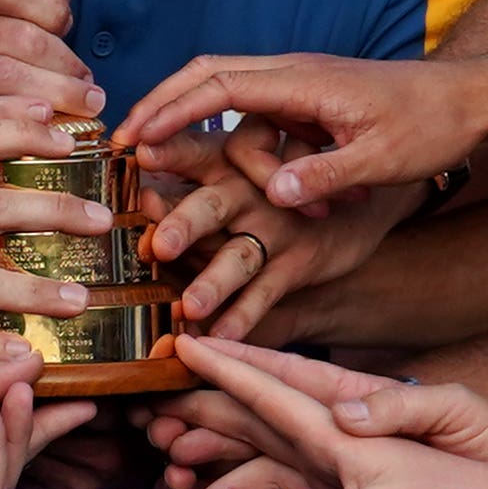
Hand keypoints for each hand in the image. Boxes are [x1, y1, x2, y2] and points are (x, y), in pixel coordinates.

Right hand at [0, 0, 100, 142]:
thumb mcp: (17, 28)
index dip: (53, 8)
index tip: (70, 30)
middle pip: (21, 36)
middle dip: (67, 65)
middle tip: (96, 91)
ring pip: (10, 75)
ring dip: (59, 95)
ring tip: (88, 108)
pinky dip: (30, 127)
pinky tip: (54, 132)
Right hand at [117, 45, 487, 208]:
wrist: (473, 99)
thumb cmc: (433, 126)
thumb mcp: (383, 160)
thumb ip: (326, 177)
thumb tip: (273, 194)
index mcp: (303, 81)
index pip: (217, 84)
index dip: (169, 109)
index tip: (131, 137)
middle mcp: (293, 74)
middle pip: (207, 76)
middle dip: (162, 107)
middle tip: (124, 143)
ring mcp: (300, 85)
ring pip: (233, 101)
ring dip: (223, 140)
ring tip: (243, 183)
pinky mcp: (309, 103)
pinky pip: (258, 116)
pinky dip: (244, 142)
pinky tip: (264, 176)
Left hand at [140, 119, 409, 342]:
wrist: (351, 201)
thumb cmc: (266, 184)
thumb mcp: (230, 167)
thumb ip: (184, 178)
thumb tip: (137, 190)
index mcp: (224, 160)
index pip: (193, 151)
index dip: (169, 150)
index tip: (140, 150)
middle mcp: (247, 191)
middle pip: (212, 205)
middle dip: (185, 224)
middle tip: (160, 246)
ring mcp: (274, 228)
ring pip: (238, 257)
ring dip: (214, 283)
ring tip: (190, 308)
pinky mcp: (297, 262)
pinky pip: (266, 292)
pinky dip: (244, 316)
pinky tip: (220, 338)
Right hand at [174, 338, 487, 488]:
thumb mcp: (457, 413)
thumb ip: (404, 407)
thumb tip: (346, 415)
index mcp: (362, 400)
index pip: (289, 378)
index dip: (238, 360)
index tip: (189, 342)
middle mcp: (341, 430)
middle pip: (260, 414)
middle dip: (206, 408)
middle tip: (153, 408)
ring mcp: (340, 465)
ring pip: (260, 454)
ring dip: (215, 452)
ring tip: (170, 454)